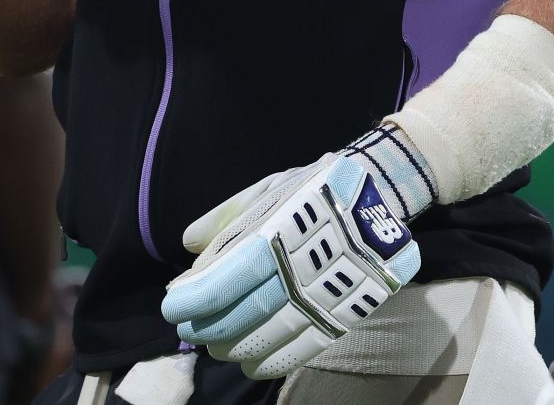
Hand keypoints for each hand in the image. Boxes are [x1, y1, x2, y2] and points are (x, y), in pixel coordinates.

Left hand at [160, 128, 434, 378]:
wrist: (381, 195)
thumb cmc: (315, 190)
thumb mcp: (269, 189)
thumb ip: (227, 217)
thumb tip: (188, 245)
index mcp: (280, 230)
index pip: (227, 277)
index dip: (195, 299)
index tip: (172, 306)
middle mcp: (303, 266)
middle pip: (245, 311)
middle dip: (209, 326)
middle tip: (188, 330)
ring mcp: (328, 292)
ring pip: (272, 334)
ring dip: (236, 347)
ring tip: (215, 347)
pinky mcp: (347, 311)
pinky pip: (306, 346)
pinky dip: (274, 361)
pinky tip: (251, 365)